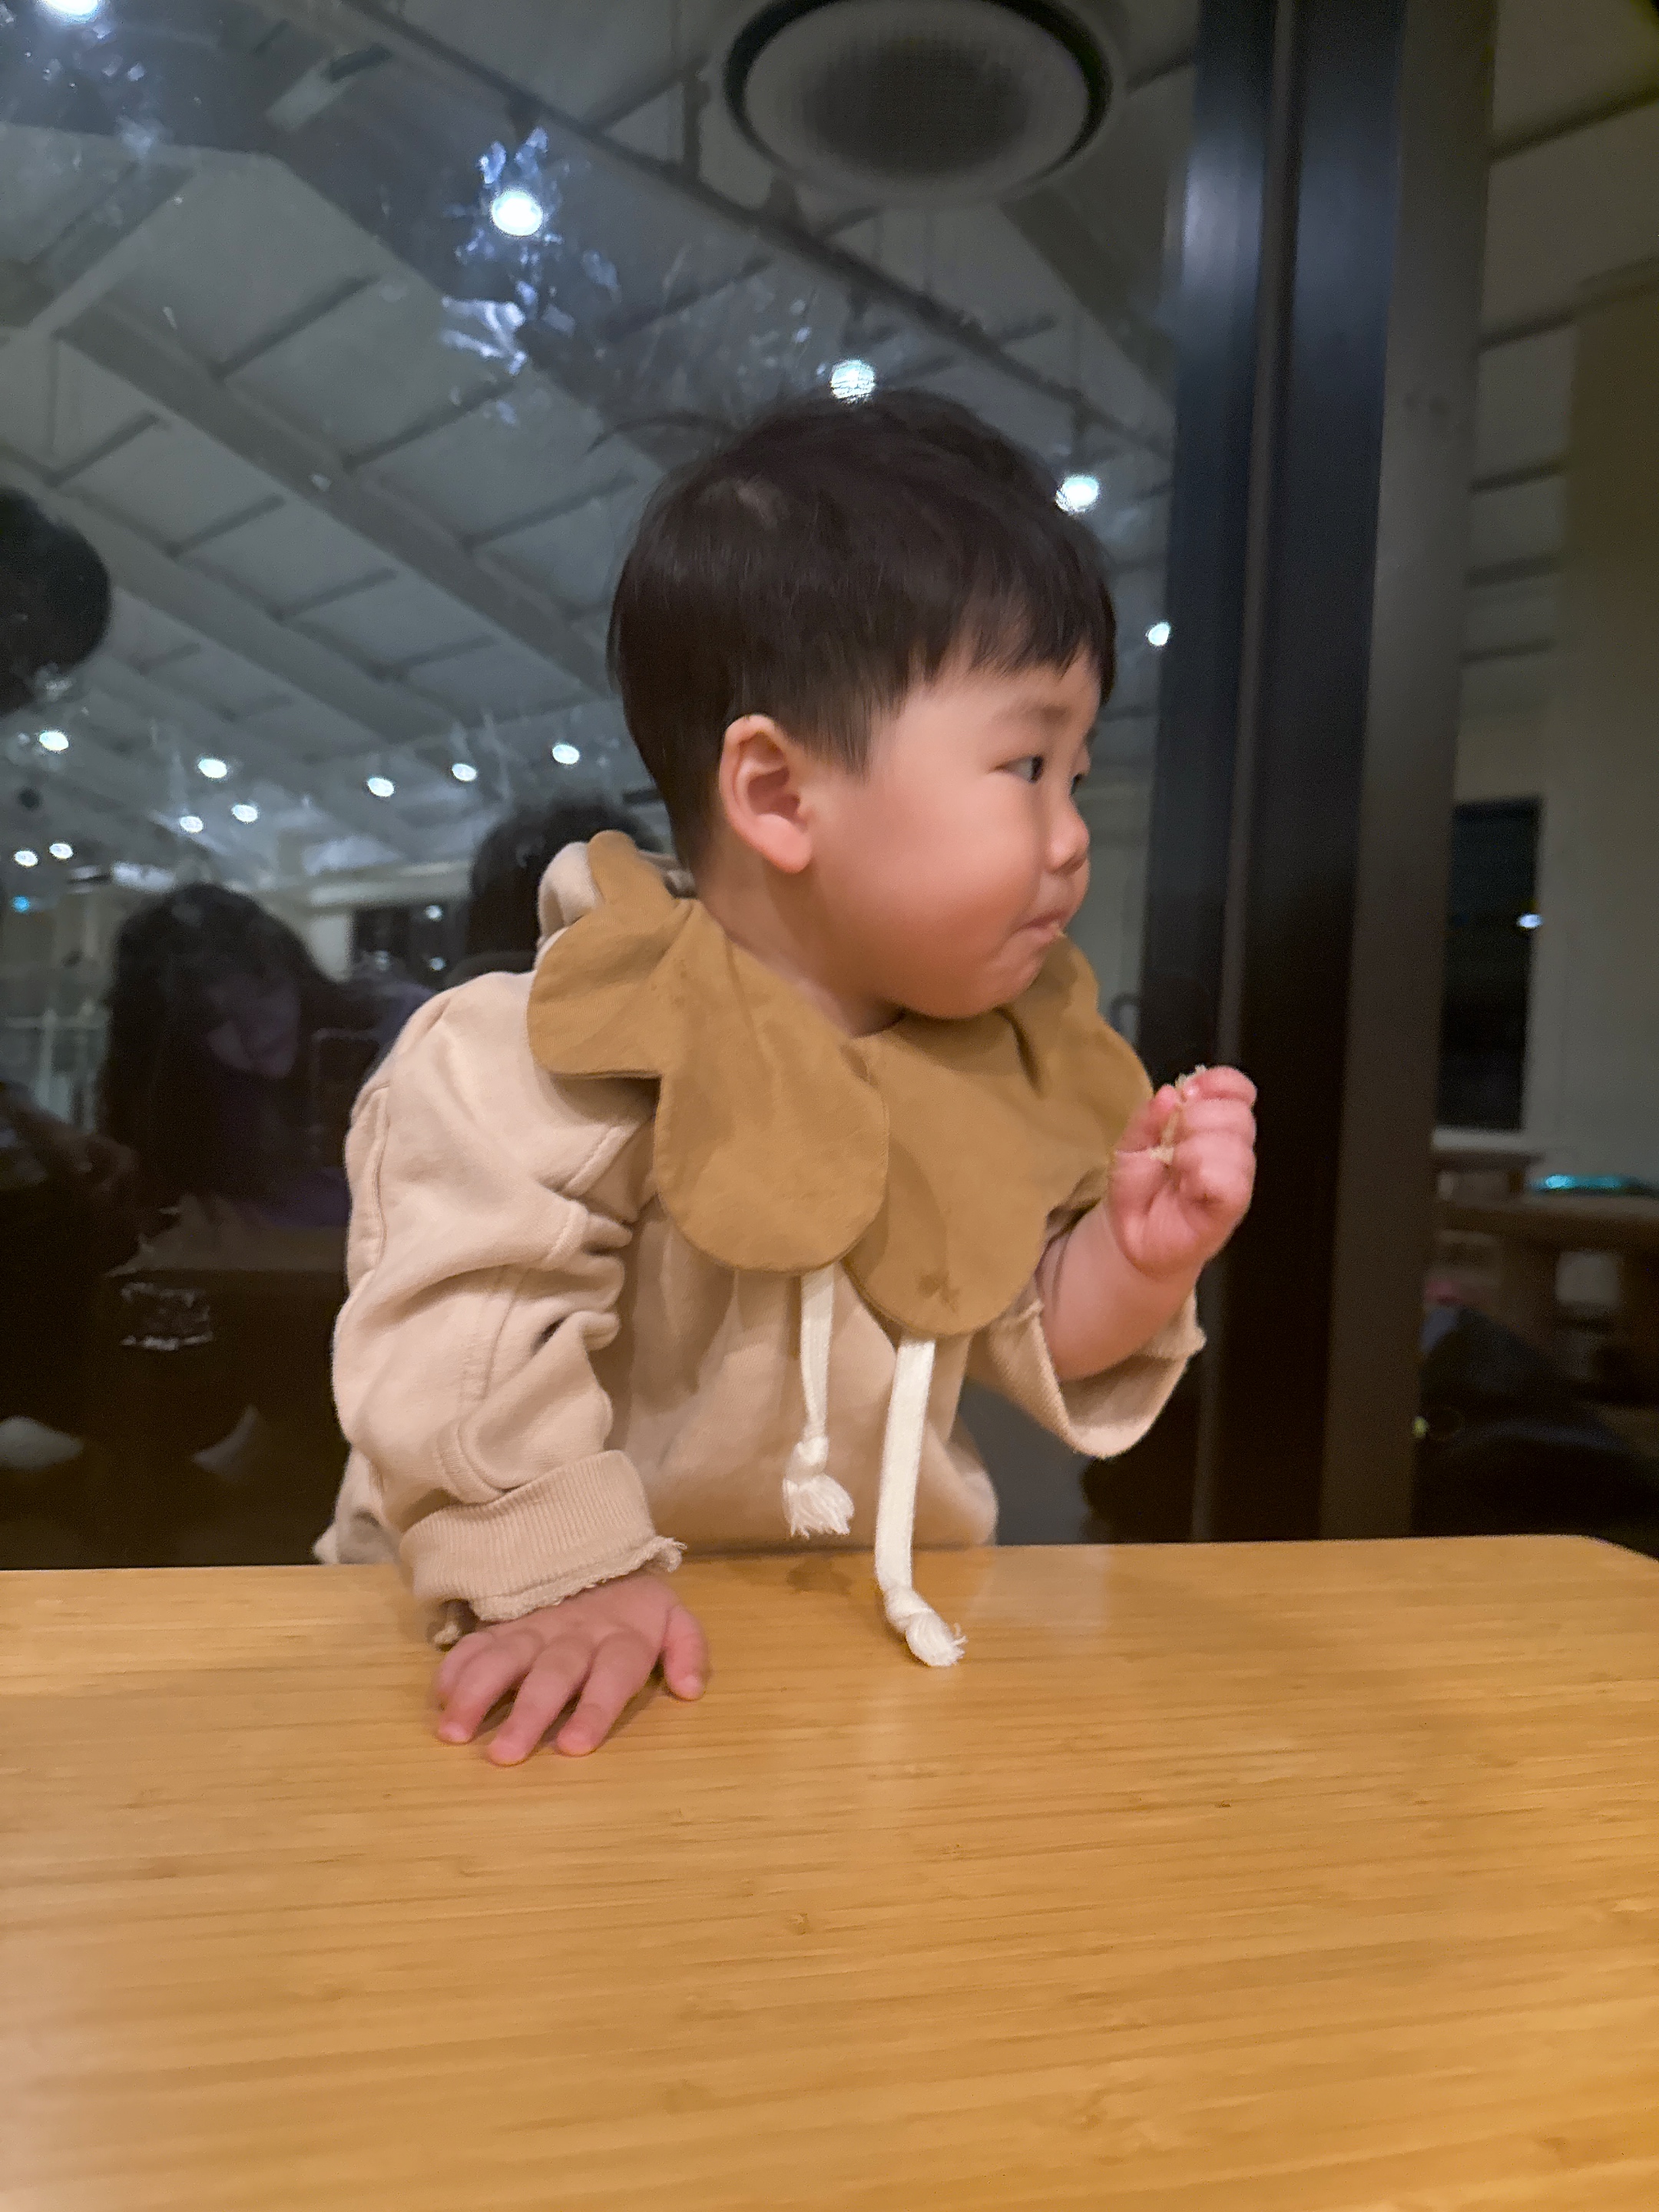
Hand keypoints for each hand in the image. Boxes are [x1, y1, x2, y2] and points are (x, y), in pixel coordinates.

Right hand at [433, 1572, 707, 1765]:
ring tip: (453, 1733)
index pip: (613, 1674)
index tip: (574, 1747)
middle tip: (503, 1756)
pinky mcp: (505, 1624)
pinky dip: (456, 1666)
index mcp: (622, 1638)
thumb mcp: (674, 1617)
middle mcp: (577, 1636)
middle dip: (528, 1714)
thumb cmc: (635, 1606)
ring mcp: (536, 1628)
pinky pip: (477, 1642)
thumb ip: (688, 1649)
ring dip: (478, 1693)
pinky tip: (441, 1696)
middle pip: (553, 1673)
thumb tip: (691, 1690)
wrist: (596, 1551)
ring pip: (505, 1658)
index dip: (596, 1709)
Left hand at [1109, 1066, 1256, 1281]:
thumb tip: (1169, 1094)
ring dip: (1195, 1151)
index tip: (1188, 1093)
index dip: (1219, 1083)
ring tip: (1176, 1168)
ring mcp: (1234, 1178)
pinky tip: (1188, 1185)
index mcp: (1211, 1124)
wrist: (1129, 1235)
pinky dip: (1206, 1176)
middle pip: (1238, 1114)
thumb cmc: (1137, 1189)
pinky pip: (1234, 1182)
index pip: (1238, 1089)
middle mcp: (1229, 1148)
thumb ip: (1147, 1117)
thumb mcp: (1130, 1145)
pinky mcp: (1231, 1208)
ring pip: (1236, 1147)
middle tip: (1172, 1142)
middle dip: (1198, 1119)